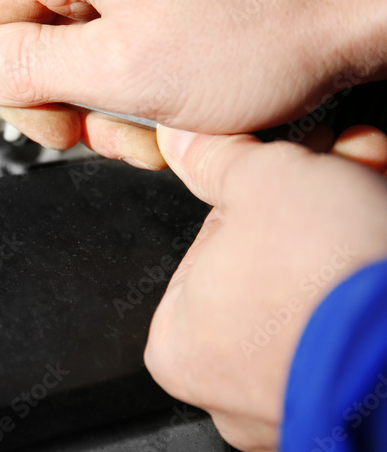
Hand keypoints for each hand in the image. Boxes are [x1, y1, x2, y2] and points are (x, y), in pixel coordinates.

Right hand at [0, 0, 386, 166]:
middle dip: (77, 97)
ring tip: (167, 115)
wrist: (364, 3)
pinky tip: (182, 92)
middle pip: (35, 34)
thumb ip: (25, 70)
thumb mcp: (123, 70)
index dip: (19, 92)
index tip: (65, 126)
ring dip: (115, 92)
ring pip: (80, 38)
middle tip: (125, 126)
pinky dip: (143, 69)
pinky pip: (121, 23)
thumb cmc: (266, 26)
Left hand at [145, 125, 386, 450]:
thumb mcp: (260, 179)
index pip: (207, 252)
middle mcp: (234, 391)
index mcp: (181, 347)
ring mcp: (301, 407)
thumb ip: (215, 159)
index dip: (252, 199)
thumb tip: (188, 141)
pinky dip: (371, 270)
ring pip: (320, 293)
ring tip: (371, 182)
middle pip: (272, 270)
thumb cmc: (328, 274)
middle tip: (337, 164)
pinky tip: (384, 216)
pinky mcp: (362, 406)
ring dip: (348, 227)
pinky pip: (358, 323)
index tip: (278, 171)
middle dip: (311, 207)